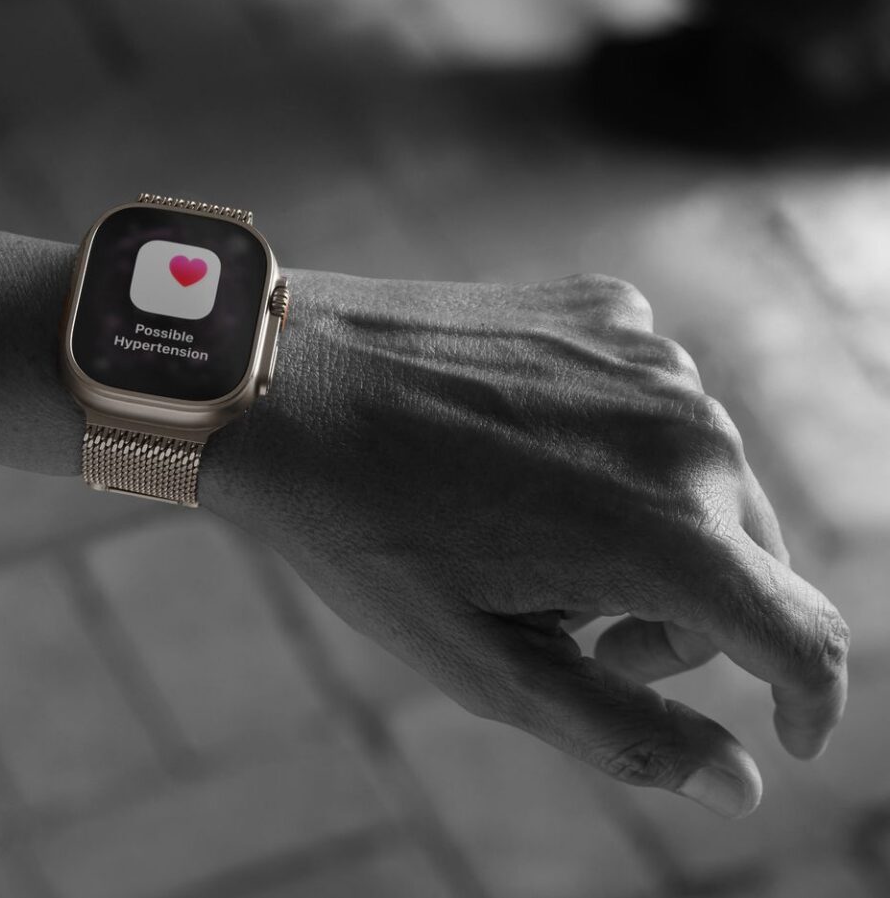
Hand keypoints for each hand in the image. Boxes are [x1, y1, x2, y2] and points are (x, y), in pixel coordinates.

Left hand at [202, 271, 848, 817]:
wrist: (278, 381)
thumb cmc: (368, 534)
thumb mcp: (484, 663)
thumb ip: (624, 731)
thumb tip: (744, 782)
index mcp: (670, 535)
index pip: (805, 637)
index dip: (812, 699)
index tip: (789, 733)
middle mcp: (690, 433)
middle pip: (745, 562)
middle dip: (683, 618)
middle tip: (568, 626)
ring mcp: (652, 356)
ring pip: (701, 479)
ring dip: (646, 527)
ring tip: (524, 535)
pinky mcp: (608, 309)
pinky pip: (650, 402)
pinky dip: (612, 446)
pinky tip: (517, 452)